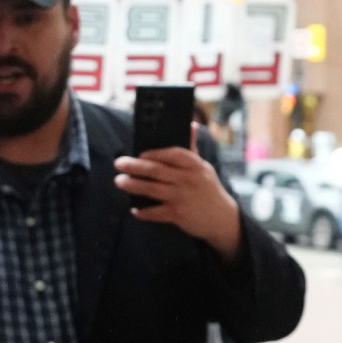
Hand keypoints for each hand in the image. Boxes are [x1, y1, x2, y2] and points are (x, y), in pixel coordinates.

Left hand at [116, 147, 242, 261]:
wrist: (222, 218)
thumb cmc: (208, 189)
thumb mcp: (204, 167)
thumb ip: (192, 148)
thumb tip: (190, 125)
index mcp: (195, 165)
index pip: (173, 154)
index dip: (155, 153)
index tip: (140, 154)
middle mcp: (188, 180)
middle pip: (157, 170)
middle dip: (135, 166)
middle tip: (119, 163)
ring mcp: (183, 197)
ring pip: (152, 189)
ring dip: (133, 185)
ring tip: (120, 181)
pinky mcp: (179, 215)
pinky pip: (156, 213)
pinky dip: (144, 212)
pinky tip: (135, 210)